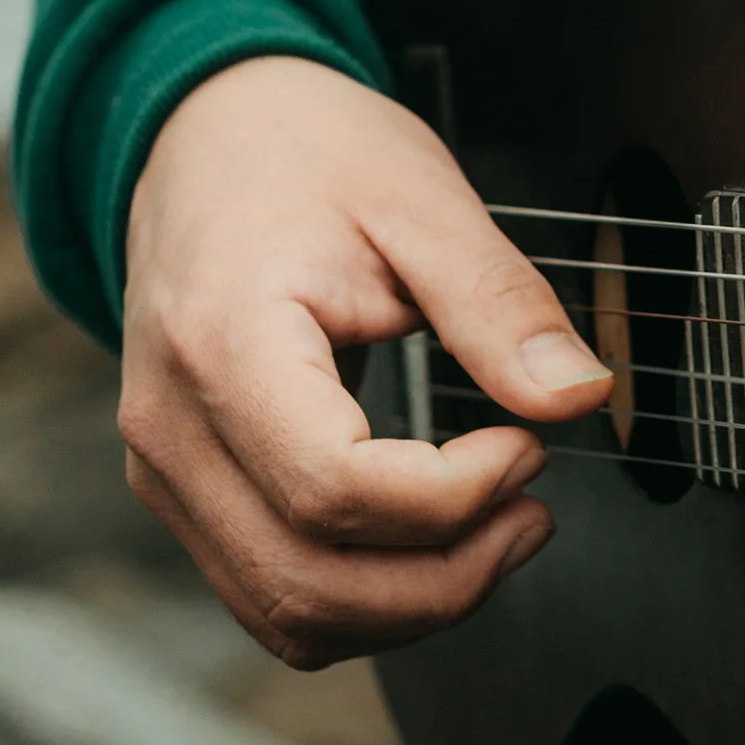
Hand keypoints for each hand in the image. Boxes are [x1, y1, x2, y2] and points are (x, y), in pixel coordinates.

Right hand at [121, 55, 610, 666]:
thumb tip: (578, 395)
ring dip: (410, 604)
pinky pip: (269, 589)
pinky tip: (433, 539)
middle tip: (535, 511)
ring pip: (286, 613)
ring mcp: (166, 469)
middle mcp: (172, 427)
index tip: (527, 446)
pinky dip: (363, 595)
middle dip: (446, 579)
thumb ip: (498, 302)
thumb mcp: (421, 199)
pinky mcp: (184, 488)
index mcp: (222, 343)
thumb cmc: (306, 152)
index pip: (332, 488)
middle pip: (307, 582)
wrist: (206, 130)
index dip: (451, 497)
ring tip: (499, 531)